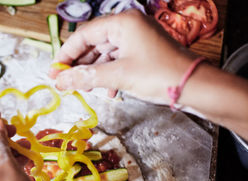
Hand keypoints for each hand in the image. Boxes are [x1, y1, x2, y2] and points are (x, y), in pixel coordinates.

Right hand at [50, 9, 196, 102]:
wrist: (194, 87)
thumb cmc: (158, 75)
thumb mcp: (117, 76)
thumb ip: (86, 77)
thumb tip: (60, 81)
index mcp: (122, 23)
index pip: (84, 34)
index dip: (66, 54)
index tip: (54, 71)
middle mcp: (128, 26)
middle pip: (93, 43)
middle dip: (78, 64)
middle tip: (63, 82)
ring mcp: (136, 39)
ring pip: (104, 54)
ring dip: (92, 72)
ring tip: (81, 88)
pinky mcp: (142, 52)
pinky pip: (117, 60)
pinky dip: (107, 74)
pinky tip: (105, 90)